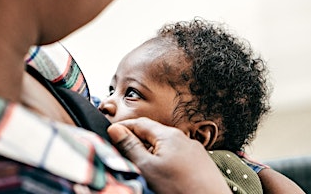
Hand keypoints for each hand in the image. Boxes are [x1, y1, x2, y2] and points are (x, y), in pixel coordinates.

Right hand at [108, 117, 231, 193]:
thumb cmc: (179, 189)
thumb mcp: (147, 168)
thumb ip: (130, 147)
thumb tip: (115, 129)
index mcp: (169, 135)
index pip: (140, 123)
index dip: (123, 128)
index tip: (109, 135)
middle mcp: (184, 139)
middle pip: (152, 135)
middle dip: (136, 143)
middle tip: (121, 155)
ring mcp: (194, 152)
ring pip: (165, 148)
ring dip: (150, 154)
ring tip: (140, 169)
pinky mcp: (200, 165)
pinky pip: (177, 158)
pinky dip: (164, 163)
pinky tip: (161, 176)